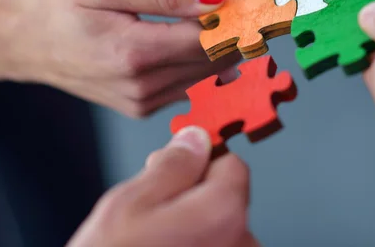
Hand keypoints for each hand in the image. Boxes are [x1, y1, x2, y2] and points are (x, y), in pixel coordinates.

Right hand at [0, 0, 238, 116]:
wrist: (20, 40)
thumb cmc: (56, 4)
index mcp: (134, 53)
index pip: (208, 41)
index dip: (235, 19)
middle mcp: (142, 86)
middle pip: (213, 61)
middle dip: (233, 31)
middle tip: (242, 2)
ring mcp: (142, 102)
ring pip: (205, 76)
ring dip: (219, 46)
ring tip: (220, 14)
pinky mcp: (140, 106)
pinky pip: (187, 85)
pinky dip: (200, 61)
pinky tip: (196, 37)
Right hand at [67, 126, 258, 246]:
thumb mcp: (131, 201)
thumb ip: (173, 164)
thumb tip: (196, 138)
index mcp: (225, 212)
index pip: (232, 165)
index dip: (200, 161)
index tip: (175, 168)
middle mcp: (242, 243)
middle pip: (225, 199)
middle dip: (192, 197)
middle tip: (150, 212)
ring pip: (218, 229)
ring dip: (192, 228)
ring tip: (152, 243)